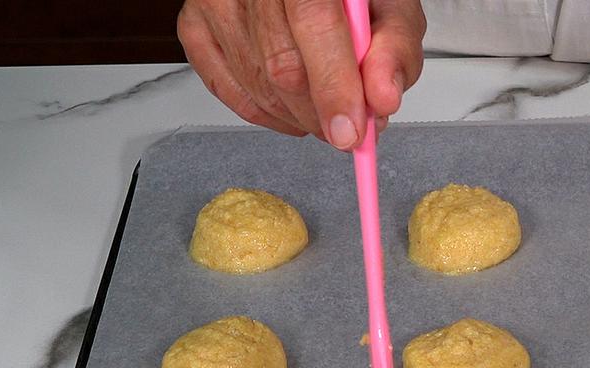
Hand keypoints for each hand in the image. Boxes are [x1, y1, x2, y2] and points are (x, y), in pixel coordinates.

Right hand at [178, 0, 424, 148]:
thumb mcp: (391, 10)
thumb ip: (394, 50)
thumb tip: (382, 99)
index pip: (314, 24)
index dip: (333, 87)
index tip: (351, 132)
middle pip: (282, 65)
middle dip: (322, 113)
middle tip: (351, 127)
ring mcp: (216, 1)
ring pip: (257, 85)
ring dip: (299, 117)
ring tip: (327, 109)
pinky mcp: (195, 24)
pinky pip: (227, 89)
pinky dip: (266, 113)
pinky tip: (292, 110)